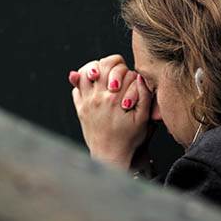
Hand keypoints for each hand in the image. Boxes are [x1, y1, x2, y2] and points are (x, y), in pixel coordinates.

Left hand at [67, 54, 152, 169]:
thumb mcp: (143, 118)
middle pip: (102, 65)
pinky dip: (81, 81)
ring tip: (101, 74)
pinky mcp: (80, 109)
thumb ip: (144, 95)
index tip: (129, 80)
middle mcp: (98, 98)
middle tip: (116, 73)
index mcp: (115, 98)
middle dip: (111, 65)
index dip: (127, 71)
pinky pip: (76, 88)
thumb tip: (139, 76)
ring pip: (85, 72)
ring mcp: (87, 102)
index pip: (120, 69)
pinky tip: (90, 84)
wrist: (110, 155)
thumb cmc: (128, 139)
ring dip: (94, 69)